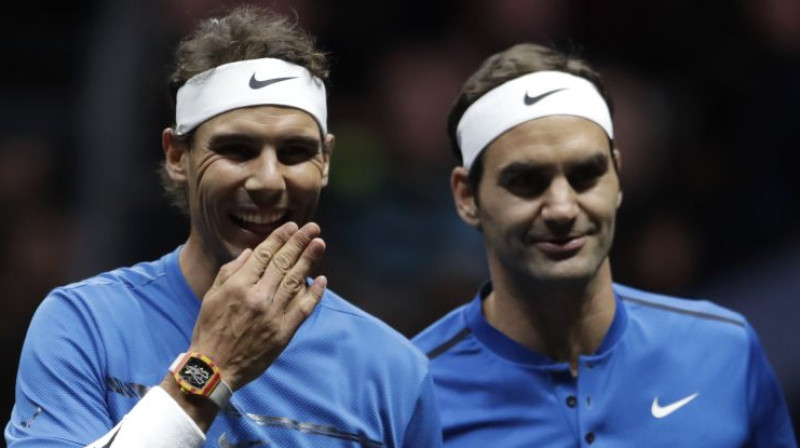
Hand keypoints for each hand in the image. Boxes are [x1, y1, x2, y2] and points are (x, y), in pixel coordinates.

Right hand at [188, 221, 326, 389]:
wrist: (214, 368)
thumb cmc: (210, 330)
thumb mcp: (211, 296)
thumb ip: (231, 271)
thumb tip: (251, 252)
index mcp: (238, 286)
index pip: (263, 255)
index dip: (279, 238)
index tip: (291, 226)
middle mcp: (257, 297)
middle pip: (282, 263)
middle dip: (299, 243)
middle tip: (313, 228)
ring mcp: (273, 315)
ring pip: (295, 281)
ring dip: (309, 260)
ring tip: (319, 244)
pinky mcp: (283, 332)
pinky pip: (303, 309)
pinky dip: (314, 293)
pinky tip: (322, 279)